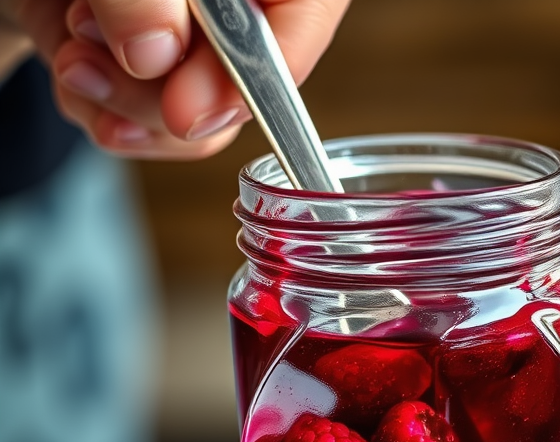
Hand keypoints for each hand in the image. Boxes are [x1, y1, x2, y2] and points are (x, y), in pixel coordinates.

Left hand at [0, 0, 351, 158]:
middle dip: (165, 92)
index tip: (191, 109)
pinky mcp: (166, 77)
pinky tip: (77, 77)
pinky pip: (161, 131)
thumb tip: (156, 54)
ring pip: (206, 122)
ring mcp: (206, 44)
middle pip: (251, 81)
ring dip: (125, 106)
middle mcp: (242, 5)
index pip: (305, 16)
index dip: (262, 75)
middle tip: (94, 64)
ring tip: (74, 60)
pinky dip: (108, 114)